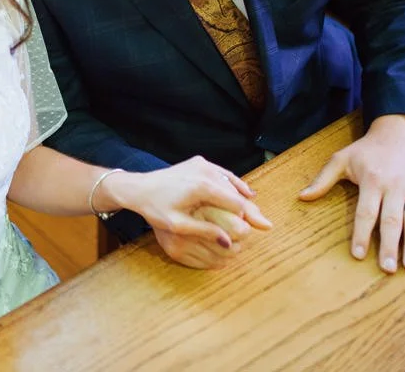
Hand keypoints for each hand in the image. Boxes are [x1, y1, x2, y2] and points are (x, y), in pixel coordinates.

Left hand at [102, 156, 271, 267]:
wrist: (138, 187)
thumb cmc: (155, 208)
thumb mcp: (178, 225)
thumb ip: (204, 232)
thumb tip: (228, 243)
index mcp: (202, 187)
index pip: (234, 203)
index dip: (249, 217)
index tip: (261, 228)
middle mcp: (205, 171)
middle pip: (236, 192)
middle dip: (250, 208)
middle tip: (266, 224)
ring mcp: (202, 164)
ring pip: (231, 182)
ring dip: (243, 197)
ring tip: (257, 212)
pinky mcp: (199, 162)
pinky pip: (222, 174)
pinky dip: (233, 184)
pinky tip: (246, 192)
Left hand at [299, 114, 404, 273]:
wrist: (400, 130)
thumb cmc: (367, 149)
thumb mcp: (342, 159)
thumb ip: (323, 180)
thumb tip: (302, 197)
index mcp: (372, 181)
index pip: (366, 213)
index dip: (362, 234)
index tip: (358, 254)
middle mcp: (395, 187)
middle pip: (392, 221)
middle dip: (389, 246)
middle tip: (386, 269)